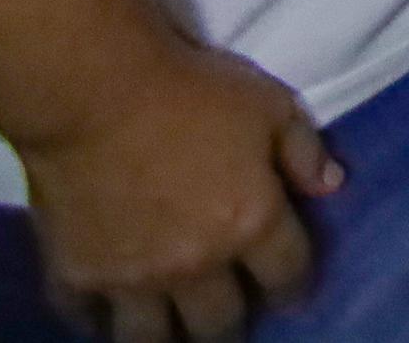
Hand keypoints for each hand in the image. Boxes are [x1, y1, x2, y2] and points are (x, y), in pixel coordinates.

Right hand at [15, 45, 339, 341]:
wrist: (94, 93)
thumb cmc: (191, 90)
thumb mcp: (269, 104)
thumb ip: (303, 148)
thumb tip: (331, 185)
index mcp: (251, 223)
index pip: (286, 276)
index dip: (292, 289)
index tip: (287, 294)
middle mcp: (196, 265)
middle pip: (219, 324)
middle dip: (229, 327)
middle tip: (226, 322)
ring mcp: (133, 279)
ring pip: (151, 340)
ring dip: (166, 339)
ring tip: (170, 333)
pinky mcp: (76, 277)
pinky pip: (87, 320)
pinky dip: (97, 321)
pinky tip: (105, 315)